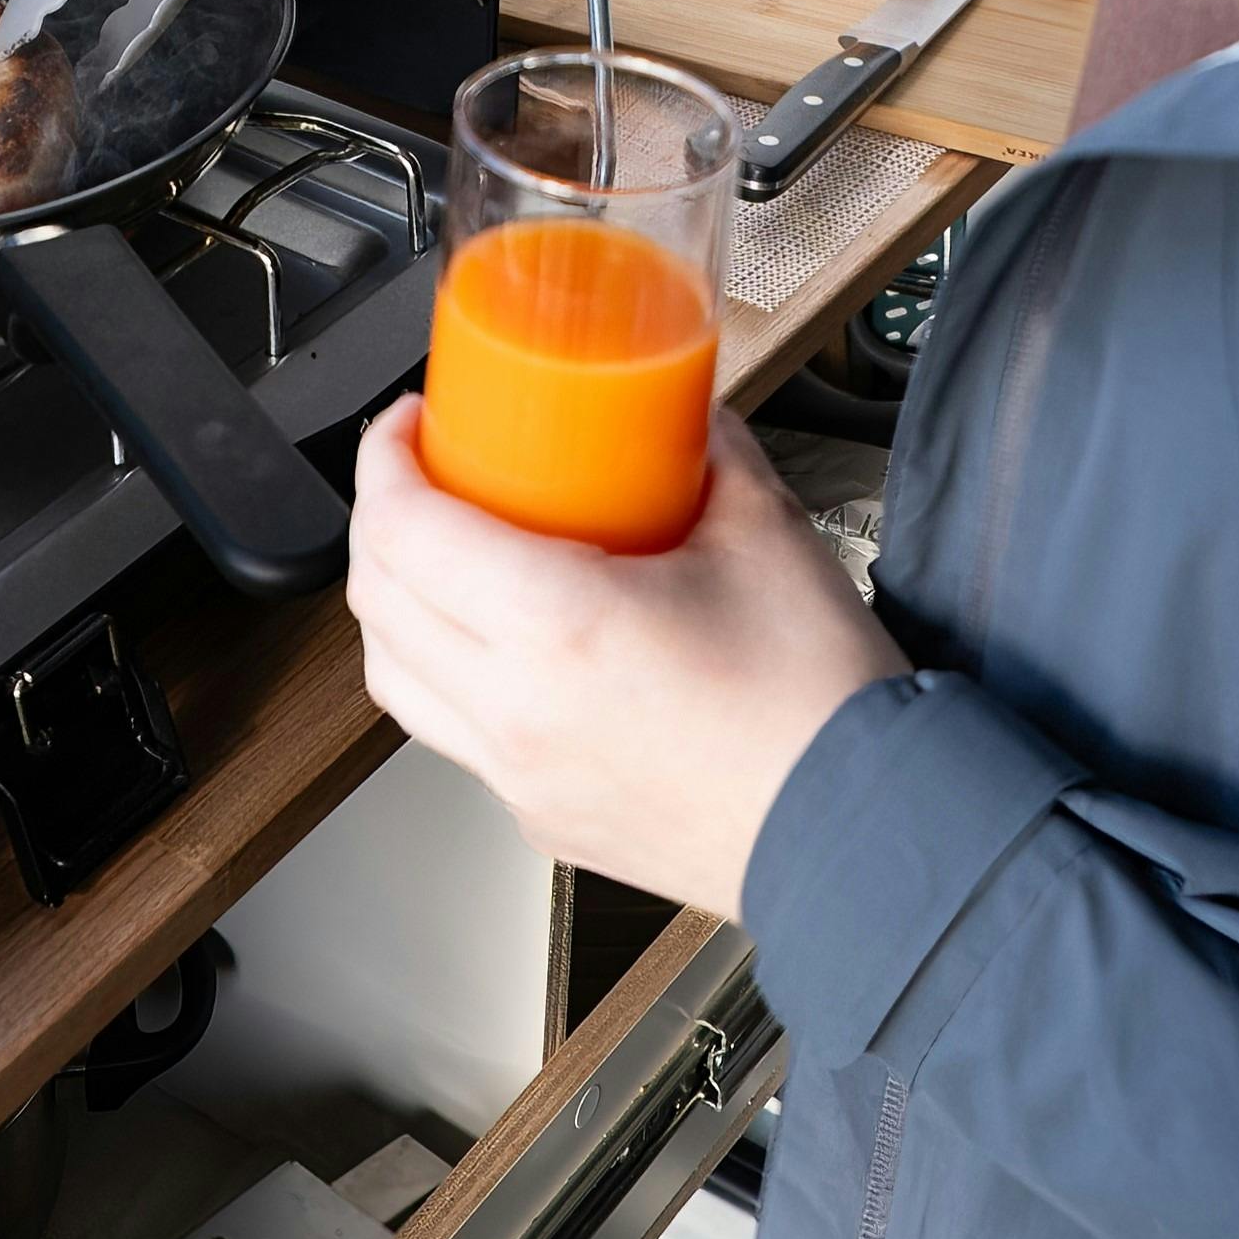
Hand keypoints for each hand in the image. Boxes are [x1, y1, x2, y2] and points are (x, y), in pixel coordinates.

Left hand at [344, 399, 903, 918]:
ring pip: (394, 679)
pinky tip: (501, 645)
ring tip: (442, 557)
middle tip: (423, 473)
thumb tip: (670, 408)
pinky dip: (447, 676)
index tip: (408, 425)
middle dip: (379, 518)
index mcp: (557, 627)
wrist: (861, 830)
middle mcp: (516, 709)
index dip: (383, 459)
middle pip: (376, 601)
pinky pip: (453, 736)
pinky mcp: (540, 817)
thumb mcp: (762, 528)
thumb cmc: (819, 703)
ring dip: (397, 605)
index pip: (404, 529)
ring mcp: (519, 775)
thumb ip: (704, 447)